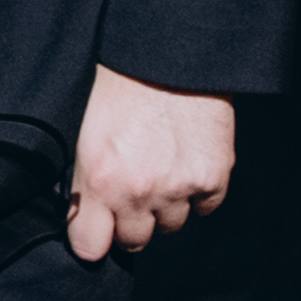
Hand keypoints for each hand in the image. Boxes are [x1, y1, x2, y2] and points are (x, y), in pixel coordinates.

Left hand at [67, 73, 233, 262]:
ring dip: (167, 204)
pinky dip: (199, 191)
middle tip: (135, 187)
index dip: (95, 238)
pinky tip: (188, 160)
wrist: (170, 52)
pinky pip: (205, 207)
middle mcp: (137, 190)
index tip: (98, 230)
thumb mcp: (88, 136)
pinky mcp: (212, 177)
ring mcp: (177, 187)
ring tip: (163, 164)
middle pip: (134, 242)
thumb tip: (88, 219)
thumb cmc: (124, 85)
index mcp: (98, 179)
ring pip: (171, 225)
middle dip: (132, 221)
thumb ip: (89, 185)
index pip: (89, 247)